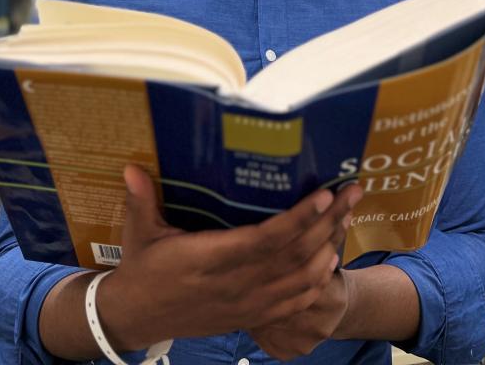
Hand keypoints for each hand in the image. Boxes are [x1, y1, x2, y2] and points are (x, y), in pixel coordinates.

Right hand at [97, 165, 362, 351]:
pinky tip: (331, 257)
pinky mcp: (250, 315)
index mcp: (210, 260)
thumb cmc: (142, 268)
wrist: (138, 318)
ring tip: (348, 217)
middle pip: (295, 255)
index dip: (298, 219)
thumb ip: (141, 199)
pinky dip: (318, 280)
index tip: (323, 195)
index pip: (265, 240)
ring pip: (302, 279)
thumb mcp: (139, 233)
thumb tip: (131, 166)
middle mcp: (236, 284)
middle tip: (352, 193)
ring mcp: (247, 304)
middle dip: (329, 222)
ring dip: (331, 247)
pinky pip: (295, 302)